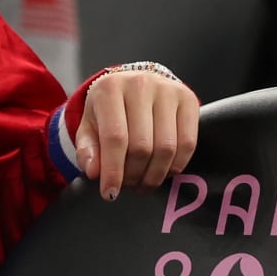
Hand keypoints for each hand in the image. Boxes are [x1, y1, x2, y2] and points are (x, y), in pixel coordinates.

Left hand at [75, 68, 200, 200]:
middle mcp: (140, 84)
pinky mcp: (189, 99)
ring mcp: (168, 91)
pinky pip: (188, 143)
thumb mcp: (89, 124)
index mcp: (110, 88)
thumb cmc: (109, 108)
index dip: (113, 171)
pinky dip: (175, 165)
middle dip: (133, 175)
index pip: (115, 138)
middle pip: (142, 146)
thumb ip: (87, 149)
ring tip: (143, 182)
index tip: (109, 193)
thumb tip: (94, 173)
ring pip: (166, 147)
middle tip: (127, 186)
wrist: (134, 82)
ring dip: (154, 174)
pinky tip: (162, 171)